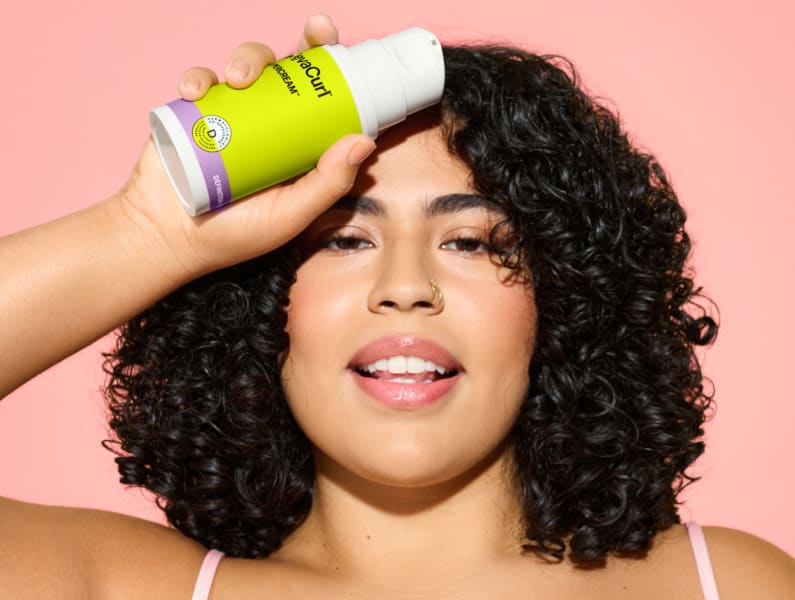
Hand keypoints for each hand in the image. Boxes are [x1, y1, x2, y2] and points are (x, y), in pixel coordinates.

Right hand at [119, 15, 374, 281]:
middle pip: (293, 71)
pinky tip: (194, 93)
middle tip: (314, 32)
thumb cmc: (237, 234)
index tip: (348, 51)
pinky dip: (197, 79)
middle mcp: (270, 122)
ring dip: (249, 59)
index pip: (326, 102)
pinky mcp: (194, 112)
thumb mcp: (291, 215)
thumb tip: (363, 141)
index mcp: (299, 144)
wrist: (169, 239)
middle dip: (306, 44)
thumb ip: (327, 184)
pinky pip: (199, 81)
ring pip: (248, 66)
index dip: (339, 73)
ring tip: (238, 80)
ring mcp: (232, 114)